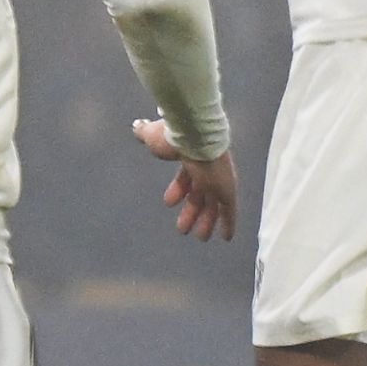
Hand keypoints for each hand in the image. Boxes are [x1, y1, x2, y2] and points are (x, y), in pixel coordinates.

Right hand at [134, 118, 239, 240]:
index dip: (178, 190)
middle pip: (200, 194)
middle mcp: (206, 170)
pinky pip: (229, 211)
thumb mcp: (152, 135)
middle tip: (182, 228)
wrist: (193, 132)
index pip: (187, 177)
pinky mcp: (227, 189)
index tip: (168, 203)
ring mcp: (218, 180)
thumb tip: (137, 127)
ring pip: (214, 206)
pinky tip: (226, 238)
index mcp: (191, 157)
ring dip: (206, 222)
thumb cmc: (172, 136)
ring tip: (200, 238)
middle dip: (191, 211)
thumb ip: (145, 133)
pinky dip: (229, 224)